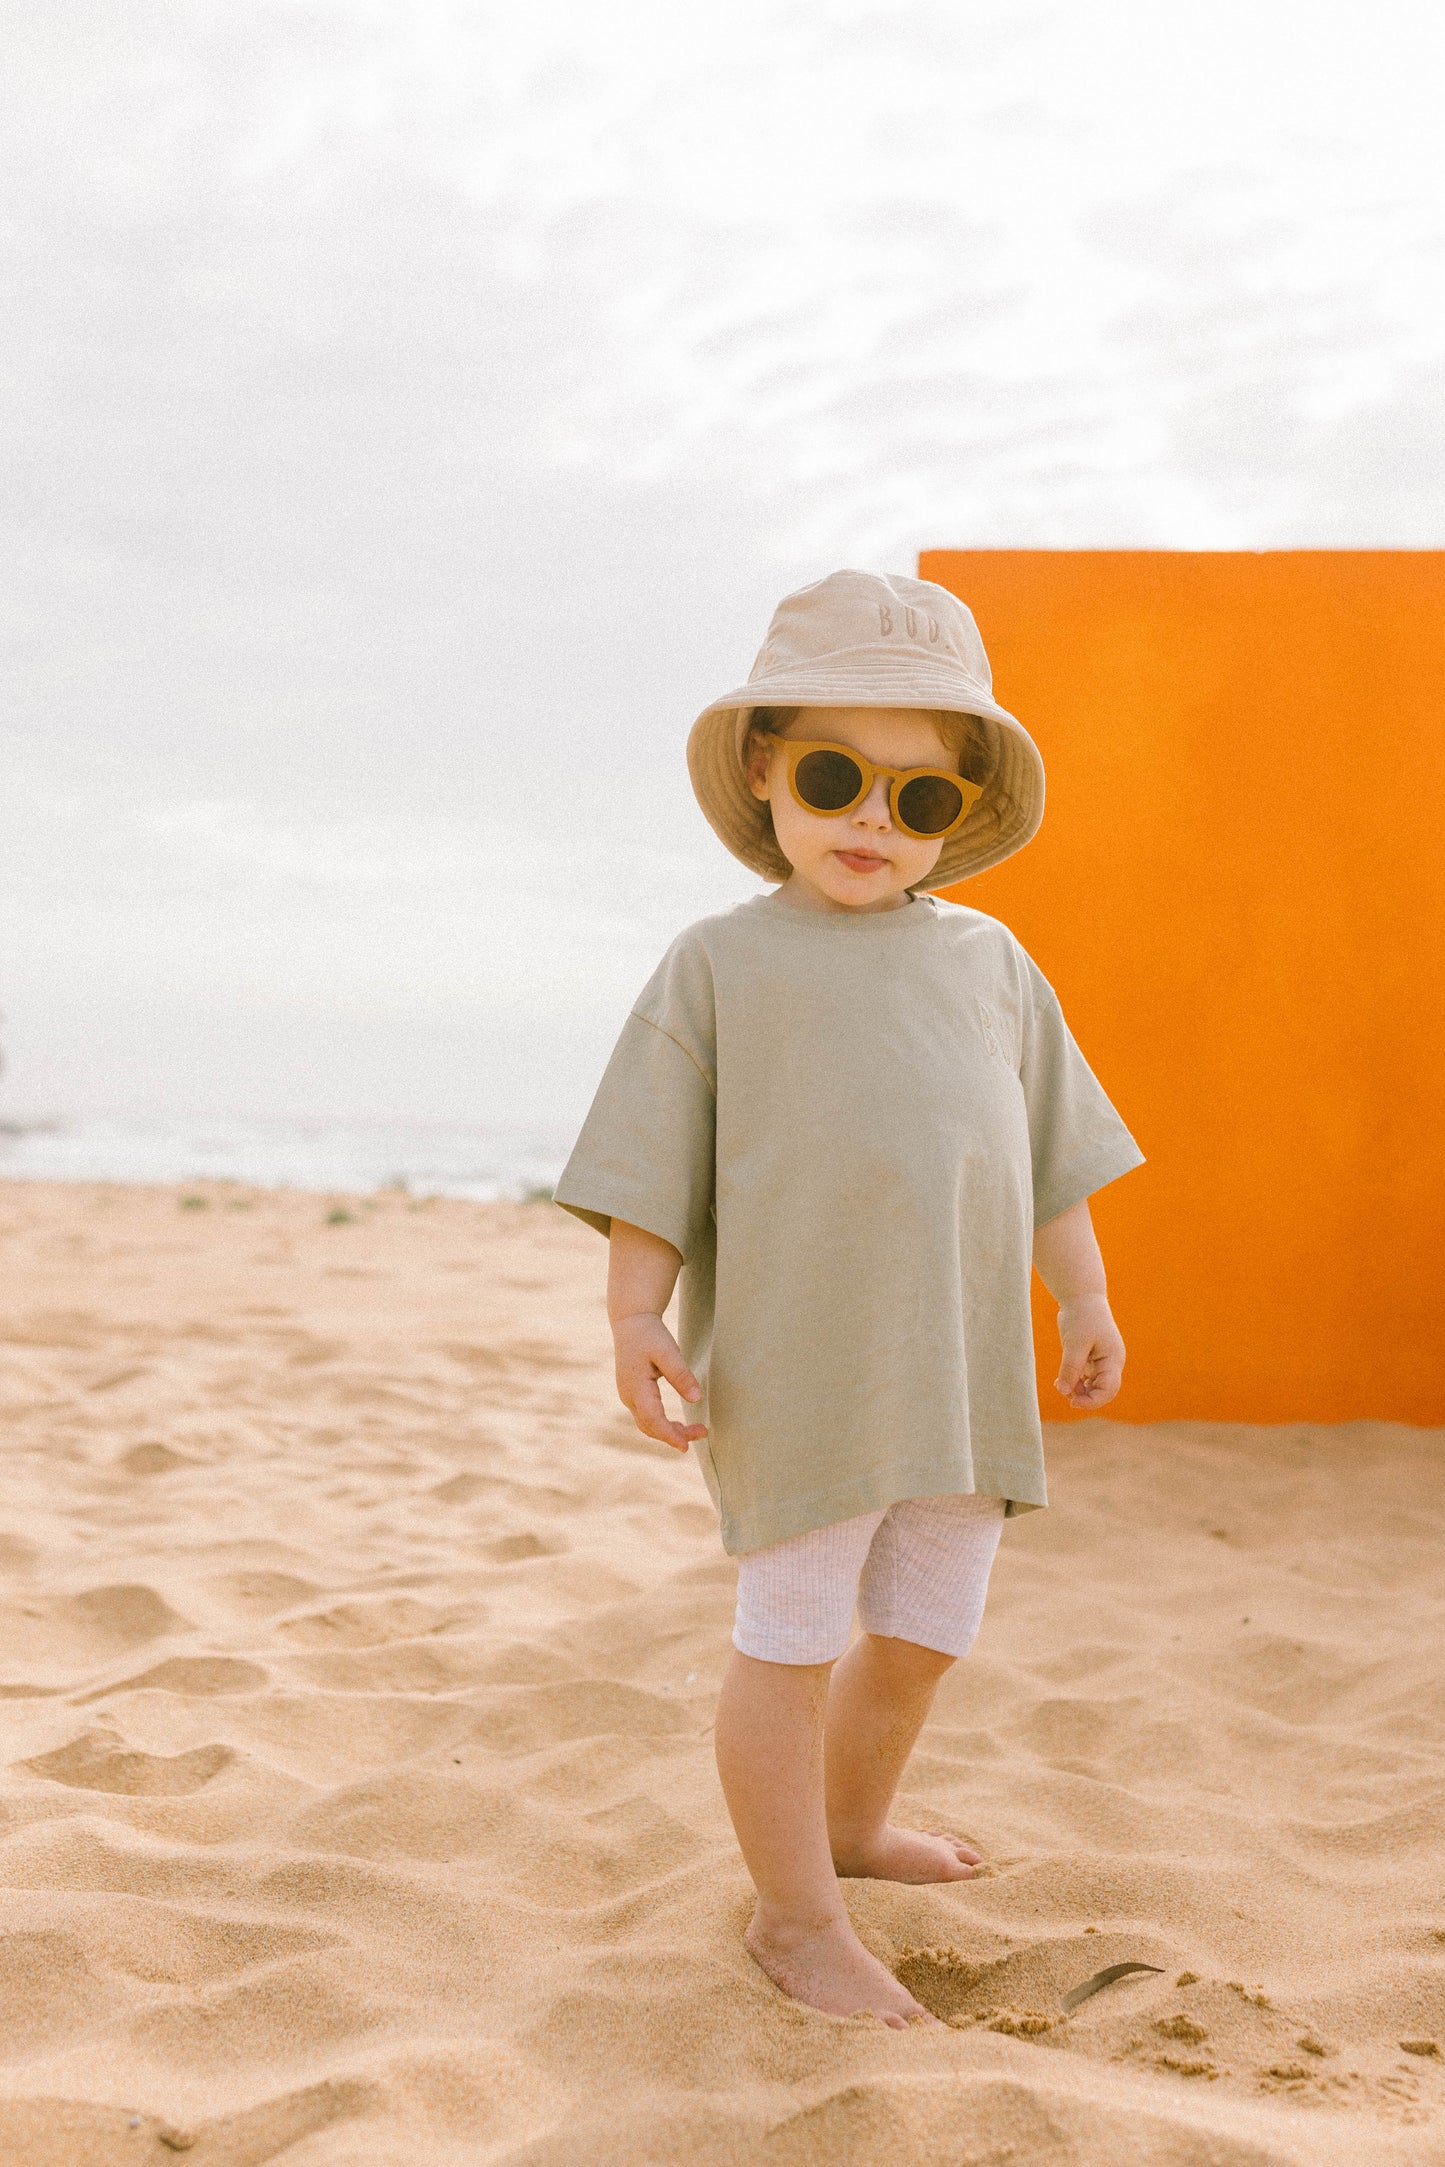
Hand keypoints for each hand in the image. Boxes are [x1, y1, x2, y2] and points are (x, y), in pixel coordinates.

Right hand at [611, 1311, 707, 1452]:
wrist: (631, 1322)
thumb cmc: (649, 1335)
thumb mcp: (668, 1351)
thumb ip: (681, 1375)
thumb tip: (696, 1399)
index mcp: (636, 1387)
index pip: (652, 1419)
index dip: (669, 1434)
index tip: (685, 1446)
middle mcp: (628, 1396)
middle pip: (650, 1426)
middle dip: (675, 1435)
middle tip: (703, 1433)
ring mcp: (629, 1396)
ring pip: (648, 1424)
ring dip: (670, 1431)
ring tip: (697, 1431)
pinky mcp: (633, 1394)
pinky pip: (647, 1417)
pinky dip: (663, 1424)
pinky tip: (678, 1424)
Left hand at [1054, 1293, 1124, 1409]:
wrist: (1081, 1297)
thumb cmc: (1081, 1317)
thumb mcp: (1074, 1343)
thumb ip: (1071, 1368)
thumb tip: (1065, 1392)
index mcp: (1113, 1359)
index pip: (1109, 1389)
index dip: (1092, 1401)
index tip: (1073, 1402)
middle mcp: (1111, 1363)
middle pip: (1102, 1391)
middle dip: (1084, 1397)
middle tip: (1064, 1393)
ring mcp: (1102, 1361)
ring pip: (1092, 1386)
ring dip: (1077, 1390)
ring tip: (1060, 1383)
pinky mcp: (1091, 1359)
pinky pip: (1085, 1378)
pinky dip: (1074, 1382)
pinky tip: (1061, 1380)